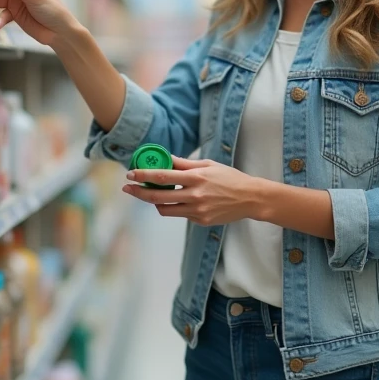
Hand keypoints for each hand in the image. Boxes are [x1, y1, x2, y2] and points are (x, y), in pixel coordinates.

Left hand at [123, 156, 265, 226]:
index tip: (130, 174)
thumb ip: (185, 163)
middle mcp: (195, 195)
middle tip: (127, 188)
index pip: (163, 176)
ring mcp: (197, 210)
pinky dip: (175, 206)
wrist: (250, 198)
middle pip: (158, 196)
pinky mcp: (200, 221)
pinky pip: (180, 214)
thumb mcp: (208, 165)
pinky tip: (180, 200)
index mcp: (196, 177)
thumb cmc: (229, 178)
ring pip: (165, 209)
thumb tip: (165, 158)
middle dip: (139, 192)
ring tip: (150, 194)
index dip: (144, 175)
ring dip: (154, 202)